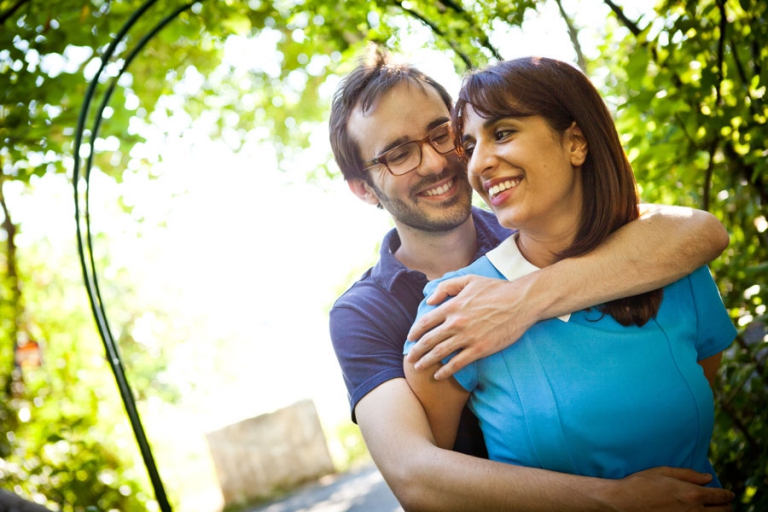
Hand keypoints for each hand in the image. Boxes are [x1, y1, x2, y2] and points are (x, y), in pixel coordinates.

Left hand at [405, 274, 538, 378]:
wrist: (521, 302)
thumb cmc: (496, 289)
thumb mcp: (469, 280)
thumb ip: (446, 287)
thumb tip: (429, 300)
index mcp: (452, 306)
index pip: (426, 321)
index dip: (415, 332)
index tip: (410, 338)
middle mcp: (456, 322)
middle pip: (429, 339)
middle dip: (416, 350)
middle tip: (409, 358)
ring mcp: (467, 337)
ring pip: (440, 353)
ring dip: (426, 361)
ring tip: (418, 367)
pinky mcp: (480, 349)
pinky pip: (458, 363)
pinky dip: (446, 371)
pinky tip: (439, 375)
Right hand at [605, 467, 733, 511]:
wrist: (624, 503)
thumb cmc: (641, 484)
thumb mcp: (664, 472)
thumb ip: (689, 474)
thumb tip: (707, 478)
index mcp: (693, 494)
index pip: (720, 496)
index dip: (727, 495)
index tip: (729, 494)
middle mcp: (694, 511)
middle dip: (726, 507)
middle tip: (725, 504)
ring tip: (714, 511)